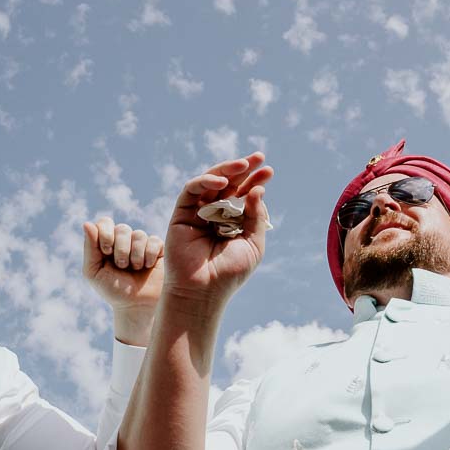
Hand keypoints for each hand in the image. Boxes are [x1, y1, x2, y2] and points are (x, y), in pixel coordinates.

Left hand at [83, 218, 163, 345]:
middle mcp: (124, 240)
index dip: (105, 233)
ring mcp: (142, 244)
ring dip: (135, 255)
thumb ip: (89, 248)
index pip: (105, 223)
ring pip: (139, 235)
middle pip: (122, 228)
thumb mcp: (94, 272)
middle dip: (121, 249)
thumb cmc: (113, 290)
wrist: (136, 306)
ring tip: (135, 269)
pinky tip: (148, 267)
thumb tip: (87, 223)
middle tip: (122, 266)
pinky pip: (154, 241)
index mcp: (107, 242)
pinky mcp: (158, 249)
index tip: (106, 251)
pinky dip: (149, 255)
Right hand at [161, 153, 272, 311]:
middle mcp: (214, 214)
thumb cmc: (228, 273)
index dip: (255, 181)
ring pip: (210, 182)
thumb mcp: (253, 244)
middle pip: (228, 184)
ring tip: (244, 165)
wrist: (203, 291)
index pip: (243, 195)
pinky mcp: (181, 214)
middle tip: (258, 158)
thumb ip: (256, 217)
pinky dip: (206, 182)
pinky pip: (192, 190)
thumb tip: (258, 190)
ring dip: (226, 170)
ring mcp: (197, 212)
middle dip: (243, 169)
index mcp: (232, 221)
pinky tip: (222, 182)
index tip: (269, 171)